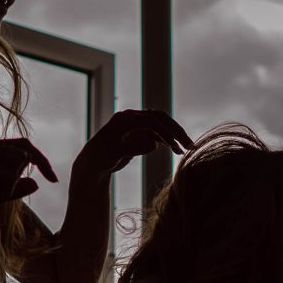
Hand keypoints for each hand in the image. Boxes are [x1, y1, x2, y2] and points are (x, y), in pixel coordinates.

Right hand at [0, 137, 56, 231]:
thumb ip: (12, 190)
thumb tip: (36, 184)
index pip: (21, 146)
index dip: (41, 160)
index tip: (54, 179)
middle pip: (24, 152)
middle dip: (27, 173)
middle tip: (10, 189)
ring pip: (18, 165)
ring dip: (8, 188)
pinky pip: (9, 178)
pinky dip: (1, 193)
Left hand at [75, 109, 193, 176]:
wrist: (92, 163)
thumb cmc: (99, 158)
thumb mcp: (114, 154)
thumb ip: (133, 148)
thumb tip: (153, 143)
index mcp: (124, 119)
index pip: (150, 120)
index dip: (164, 132)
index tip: (174, 146)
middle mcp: (132, 118)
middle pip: (160, 118)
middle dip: (176, 131)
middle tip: (189, 145)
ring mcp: (137, 125)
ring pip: (162, 126)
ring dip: (175, 136)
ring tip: (186, 150)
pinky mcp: (140, 133)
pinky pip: (159, 134)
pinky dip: (169, 141)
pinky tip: (177, 151)